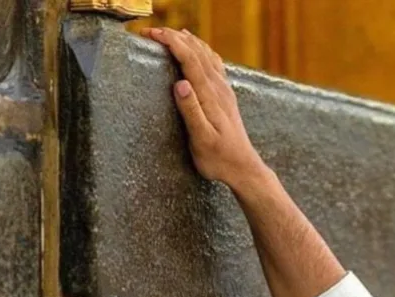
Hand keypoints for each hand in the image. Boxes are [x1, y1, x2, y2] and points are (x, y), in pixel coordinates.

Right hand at [141, 28, 266, 187]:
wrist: (243, 168)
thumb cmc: (219, 159)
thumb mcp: (201, 139)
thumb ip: (191, 111)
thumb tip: (180, 84)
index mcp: (210, 96)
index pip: (190, 59)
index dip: (171, 42)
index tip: (151, 34)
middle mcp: (219, 89)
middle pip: (197, 52)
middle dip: (175, 37)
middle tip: (152, 31)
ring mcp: (225, 92)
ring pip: (207, 56)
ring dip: (189, 41)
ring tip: (172, 33)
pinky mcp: (227, 97)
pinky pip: (215, 65)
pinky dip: (204, 51)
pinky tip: (200, 50)